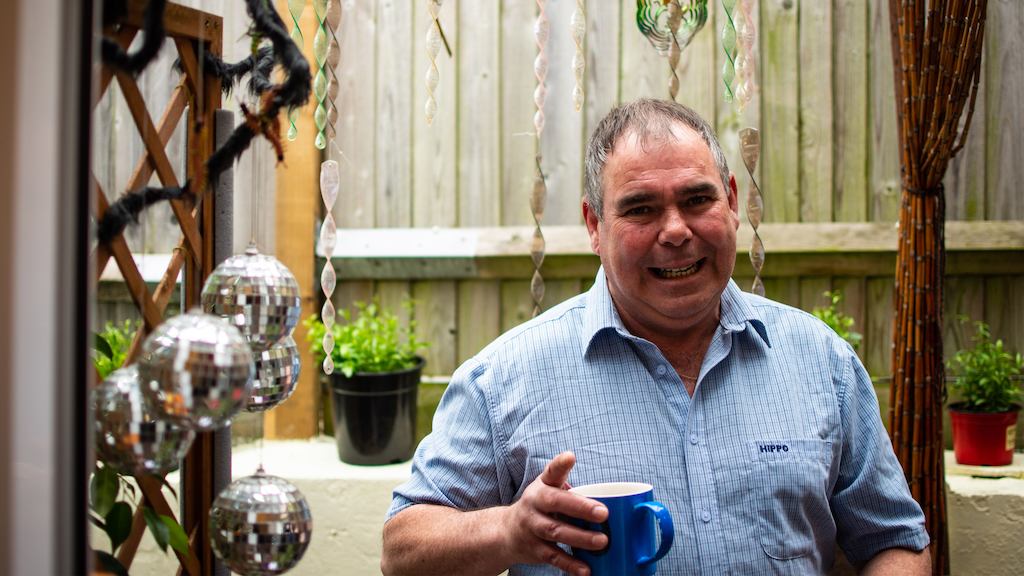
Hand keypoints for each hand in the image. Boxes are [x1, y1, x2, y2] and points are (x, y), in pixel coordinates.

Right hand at [501, 452, 608, 575]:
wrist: (506, 532)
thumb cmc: (537, 506)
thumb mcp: (545, 487)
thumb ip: (562, 477)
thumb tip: (576, 461)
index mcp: (541, 487)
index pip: (550, 472)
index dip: (560, 464)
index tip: (570, 457)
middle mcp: (534, 505)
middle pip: (555, 504)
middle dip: (580, 508)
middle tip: (604, 513)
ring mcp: (532, 528)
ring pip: (555, 532)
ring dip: (580, 538)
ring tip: (602, 542)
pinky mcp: (534, 550)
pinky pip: (553, 557)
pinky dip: (570, 564)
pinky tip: (586, 569)